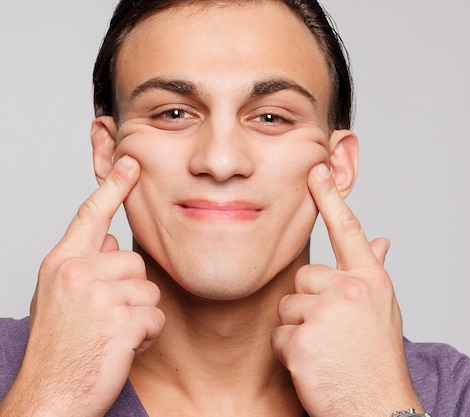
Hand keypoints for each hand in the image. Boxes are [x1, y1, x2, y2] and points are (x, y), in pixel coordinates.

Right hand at [0, 156, 164, 416]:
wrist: (49, 398)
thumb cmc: (57, 350)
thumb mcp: (59, 299)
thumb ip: (85, 267)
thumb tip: (111, 241)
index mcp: (61, 264)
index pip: (90, 215)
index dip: (113, 187)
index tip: (131, 162)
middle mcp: (77, 273)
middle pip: (134, 262)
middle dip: (130, 292)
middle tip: (105, 320)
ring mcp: (99, 296)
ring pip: (149, 290)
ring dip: (138, 317)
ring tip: (110, 336)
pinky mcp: (121, 320)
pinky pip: (155, 318)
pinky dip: (145, 337)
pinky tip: (120, 349)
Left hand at [272, 163, 422, 416]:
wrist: (377, 408)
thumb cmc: (378, 361)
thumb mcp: (384, 311)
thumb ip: (374, 272)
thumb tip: (382, 241)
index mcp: (371, 281)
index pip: (347, 230)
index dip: (330, 197)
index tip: (316, 169)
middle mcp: (350, 290)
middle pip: (304, 276)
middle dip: (310, 303)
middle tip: (332, 332)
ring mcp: (325, 314)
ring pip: (288, 305)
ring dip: (299, 328)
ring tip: (326, 349)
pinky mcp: (301, 340)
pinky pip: (280, 333)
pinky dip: (290, 351)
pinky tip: (314, 364)